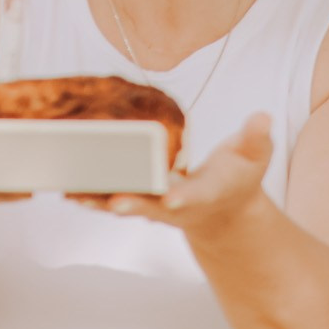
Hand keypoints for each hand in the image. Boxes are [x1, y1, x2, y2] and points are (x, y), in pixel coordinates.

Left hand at [87, 113, 275, 233]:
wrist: (221, 210)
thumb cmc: (238, 177)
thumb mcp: (255, 157)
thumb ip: (256, 138)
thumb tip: (263, 117)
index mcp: (207, 194)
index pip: (196, 197)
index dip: (184, 197)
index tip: (173, 200)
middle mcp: (177, 206)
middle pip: (152, 207)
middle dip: (133, 204)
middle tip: (113, 203)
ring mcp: (155, 207)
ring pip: (125, 206)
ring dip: (99, 202)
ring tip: (74, 194)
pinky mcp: (138, 201)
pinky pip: (110, 200)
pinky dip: (90, 196)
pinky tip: (66, 188)